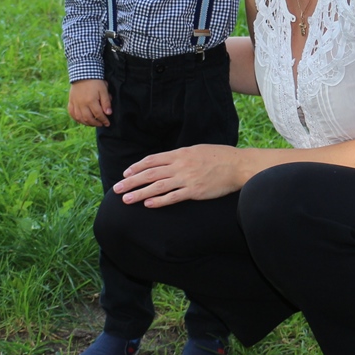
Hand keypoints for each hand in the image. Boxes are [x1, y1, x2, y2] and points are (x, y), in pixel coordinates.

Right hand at [67, 79, 111, 126]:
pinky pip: (72, 114)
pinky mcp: (71, 102)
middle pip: (88, 119)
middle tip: (101, 124)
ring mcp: (75, 103)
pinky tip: (82, 120)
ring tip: (93, 124)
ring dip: (87, 123)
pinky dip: (77, 119)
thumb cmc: (95, 82)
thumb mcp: (103, 90)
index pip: (98, 114)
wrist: (82, 74)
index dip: (104, 120)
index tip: (107, 123)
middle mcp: (82, 104)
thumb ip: (106, 102)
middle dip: (96, 124)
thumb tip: (108, 113)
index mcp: (91, 101)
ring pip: (80, 118)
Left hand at [115, 145, 243, 206]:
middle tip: (116, 188)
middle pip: (149, 173)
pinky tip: (148, 204)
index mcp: (179, 153)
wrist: (237, 165)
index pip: (152, 160)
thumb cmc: (219, 157)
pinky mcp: (194, 191)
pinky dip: (159, 200)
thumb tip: (168, 161)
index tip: (126, 173)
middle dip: (131, 181)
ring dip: (139, 193)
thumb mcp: (197, 150)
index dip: (137, 167)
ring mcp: (186, 178)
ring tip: (126, 199)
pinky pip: (173, 197)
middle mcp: (180, 165)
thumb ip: (181, 156)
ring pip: (157, 186)